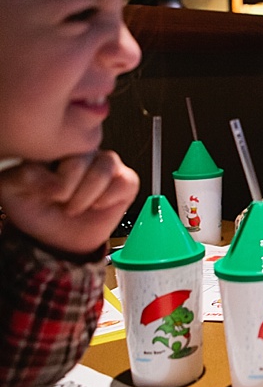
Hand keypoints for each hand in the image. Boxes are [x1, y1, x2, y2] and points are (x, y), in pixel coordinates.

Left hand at [0, 152, 138, 253]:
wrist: (58, 240)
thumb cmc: (36, 210)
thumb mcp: (13, 191)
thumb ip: (24, 175)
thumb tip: (55, 179)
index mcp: (56, 147)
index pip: (60, 147)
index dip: (52, 176)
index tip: (45, 194)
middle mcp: (83, 152)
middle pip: (82, 159)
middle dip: (69, 190)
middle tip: (61, 203)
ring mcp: (106, 164)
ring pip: (105, 167)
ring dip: (87, 195)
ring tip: (75, 207)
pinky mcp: (126, 181)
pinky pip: (126, 181)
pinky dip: (110, 198)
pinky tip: (97, 206)